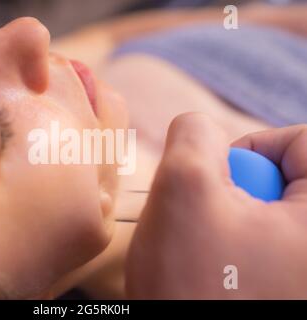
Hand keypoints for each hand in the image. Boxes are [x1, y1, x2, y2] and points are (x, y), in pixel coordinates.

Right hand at [126, 113, 306, 298]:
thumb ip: (193, 135)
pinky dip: (240, 250)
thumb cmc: (195, 289)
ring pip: (273, 218)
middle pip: (290, 183)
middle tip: (212, 230)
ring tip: (213, 259)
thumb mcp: (183, 190)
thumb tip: (200, 128)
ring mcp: (305, 269)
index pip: (303, 143)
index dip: (251, 150)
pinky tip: (222, 277)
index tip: (216, 184)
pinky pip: (270, 248)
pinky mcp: (292, 285)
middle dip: (238, 194)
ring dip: (233, 225)